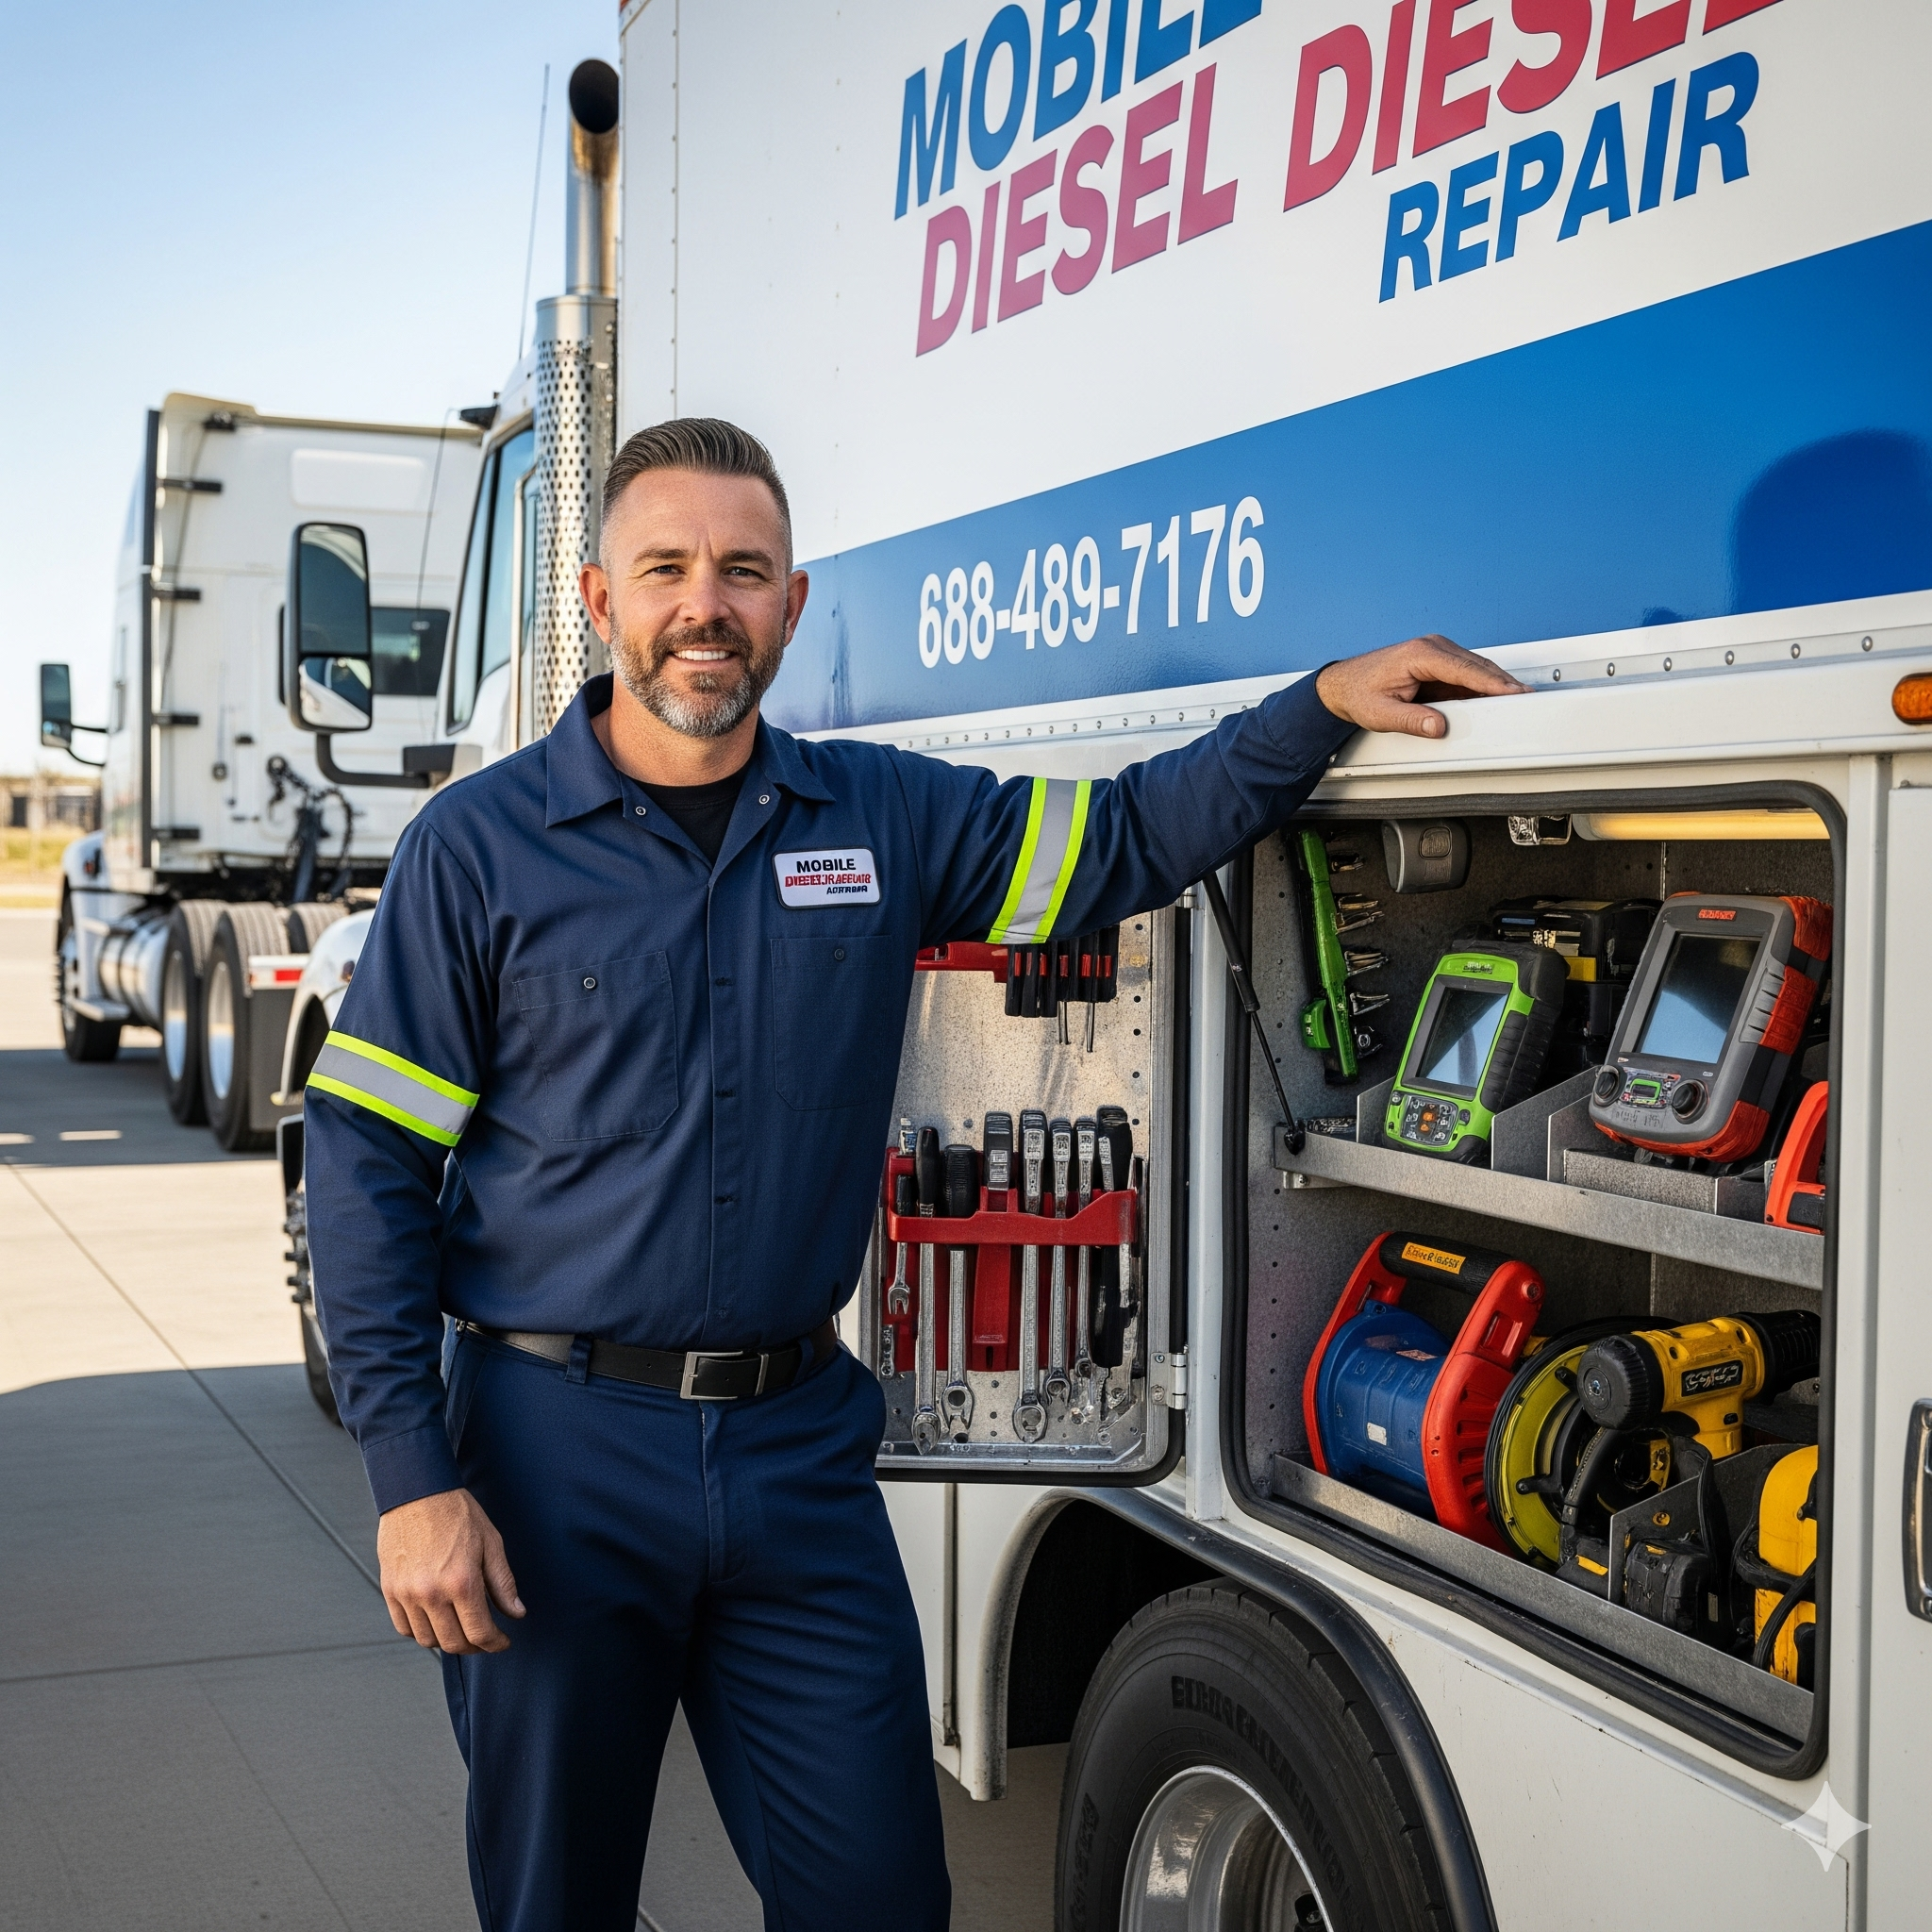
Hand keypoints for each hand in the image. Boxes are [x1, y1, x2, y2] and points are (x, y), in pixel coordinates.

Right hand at [377, 1486, 524, 1654]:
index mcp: (462, 1582)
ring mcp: (407, 1594)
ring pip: (428, 1640)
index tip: (502, 1641)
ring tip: (461, 1628)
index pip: (480, 1633)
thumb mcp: (491, 1543)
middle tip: (485, 1638)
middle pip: (453, 1643)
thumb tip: (517, 1613)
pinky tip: (436, 1620)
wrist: (417, 1492)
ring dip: (447, 1641)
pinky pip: (404, 1628)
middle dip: (474, 1646)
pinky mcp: (390, 1590)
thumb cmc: (457, 1513)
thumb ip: (503, 1583)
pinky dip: (421, 1632)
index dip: (495, 1643)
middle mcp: (431, 1594)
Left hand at [1315, 634, 1529, 739]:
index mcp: (1420, 654)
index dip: (1492, 682)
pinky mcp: (1438, 662)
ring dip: (1494, 683)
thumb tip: (1439, 726)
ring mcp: (1436, 652)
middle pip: (1477, 666)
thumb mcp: (1382, 714)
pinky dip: (1481, 685)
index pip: (1465, 669)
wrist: (1344, 685)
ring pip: (1475, 668)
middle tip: (1526, 698)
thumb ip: (1412, 721)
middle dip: (1502, 683)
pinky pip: (1466, 674)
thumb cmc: (1359, 693)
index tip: (1513, 692)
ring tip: (1516, 699)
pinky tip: (1493, 698)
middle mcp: (1431, 647)